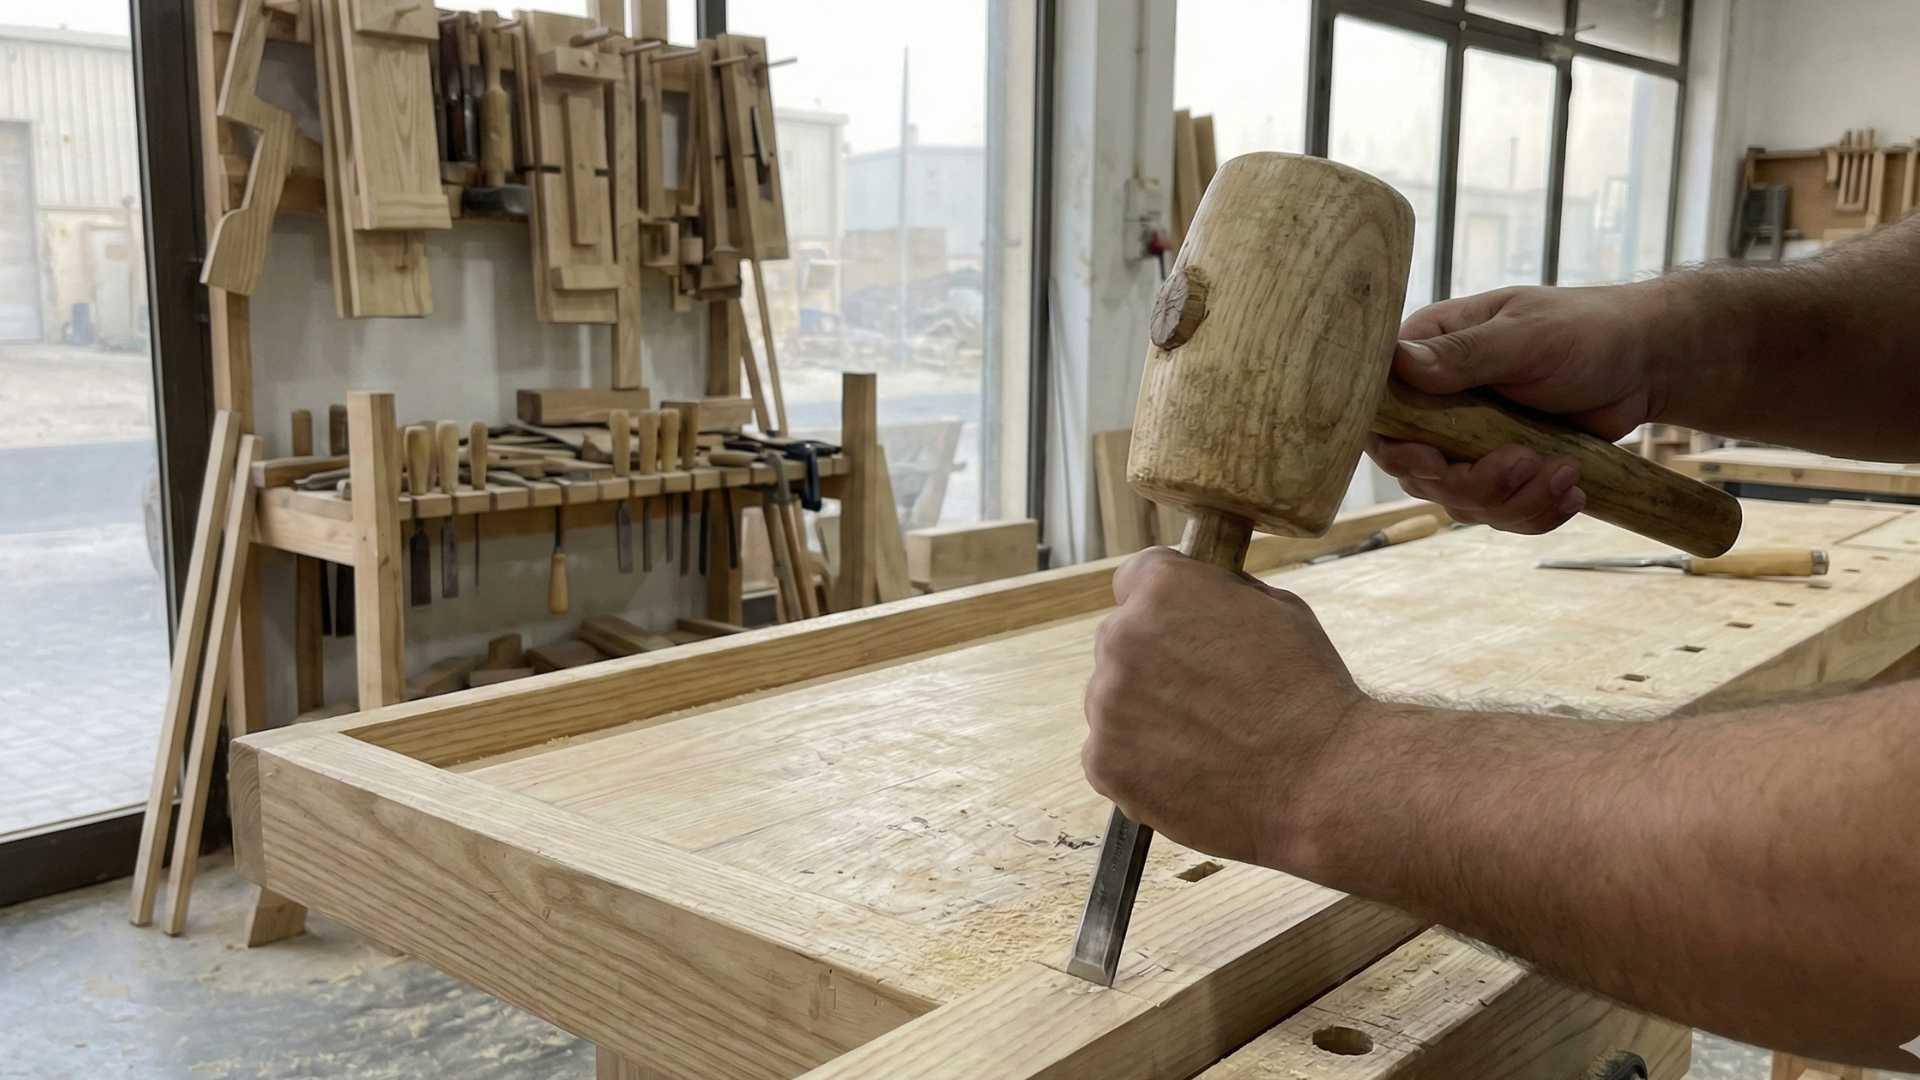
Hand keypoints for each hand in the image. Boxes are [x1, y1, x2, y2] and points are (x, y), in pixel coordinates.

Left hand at [1082, 547, 1371, 869]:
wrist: (1321, 782)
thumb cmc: (1309, 692)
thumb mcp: (1278, 608)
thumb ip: (1219, 593)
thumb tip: (1198, 595)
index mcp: (1162, 589)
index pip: (1136, 578)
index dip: (1165, 602)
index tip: (1184, 626)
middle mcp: (1121, 638)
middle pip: (1121, 639)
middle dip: (1154, 658)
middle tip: (1205, 692)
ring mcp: (1106, 703)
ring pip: (1113, 698)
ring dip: (1145, 710)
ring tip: (1205, 737)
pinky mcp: (1103, 762)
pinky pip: (1110, 751)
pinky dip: (1140, 760)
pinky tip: (1189, 768)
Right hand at [1368, 282, 1668, 533]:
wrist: (1645, 362)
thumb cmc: (1586, 330)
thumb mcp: (1526, 337)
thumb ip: (1462, 354)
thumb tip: (1394, 361)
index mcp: (1429, 355)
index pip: (1380, 412)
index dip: (1398, 448)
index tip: (1434, 461)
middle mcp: (1437, 404)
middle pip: (1419, 472)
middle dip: (1474, 483)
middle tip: (1527, 462)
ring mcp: (1468, 443)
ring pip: (1460, 501)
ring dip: (1514, 501)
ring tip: (1566, 473)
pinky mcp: (1501, 472)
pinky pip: (1499, 514)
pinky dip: (1535, 513)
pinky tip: (1572, 492)